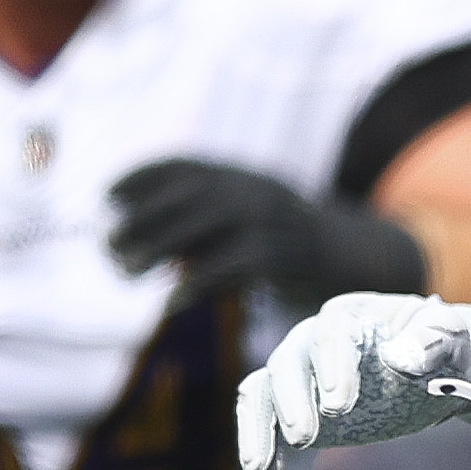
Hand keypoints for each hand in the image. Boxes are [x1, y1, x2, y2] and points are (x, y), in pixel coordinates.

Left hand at [106, 157, 425, 309]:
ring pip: (202, 225)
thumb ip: (206, 223)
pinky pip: (229, 266)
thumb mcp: (252, 220)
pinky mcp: (284, 255)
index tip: (108, 195)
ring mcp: (271, 219)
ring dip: (157, 247)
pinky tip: (171, 303)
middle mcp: (254, 190)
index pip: (184, 166)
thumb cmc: (295, 247)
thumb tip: (146, 238)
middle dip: (141, 220)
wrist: (362, 258)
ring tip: (126, 270)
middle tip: (108, 248)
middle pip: (185, 196)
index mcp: (243, 177)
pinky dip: (196, 285)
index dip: (143, 177)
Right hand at [237, 290, 470, 469]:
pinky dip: (267, 449)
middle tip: (304, 439)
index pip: (332, 334)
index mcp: (352, 315)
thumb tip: (401, 357)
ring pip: (264, 392)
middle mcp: (315, 340)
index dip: (332, 368)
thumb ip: (433, 340)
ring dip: (259, 429)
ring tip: (258, 469)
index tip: (339, 406)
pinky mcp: (304, 409)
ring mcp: (305, 376)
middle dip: (292, 402)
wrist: (443, 368)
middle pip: (288, 364)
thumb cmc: (448, 344)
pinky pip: (270, 424)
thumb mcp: (453, 334)